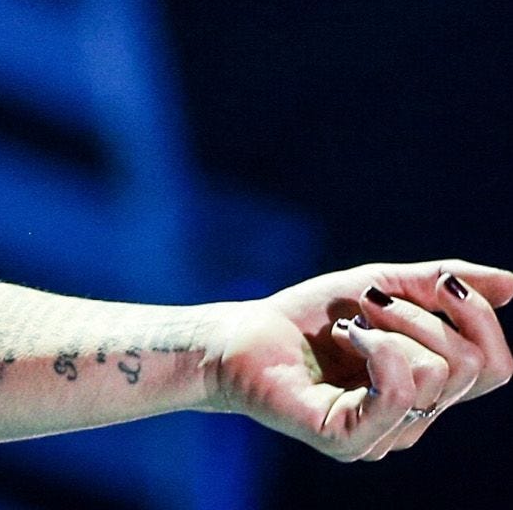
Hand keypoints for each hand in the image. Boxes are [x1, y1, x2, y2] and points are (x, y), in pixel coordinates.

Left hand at [206, 261, 511, 459]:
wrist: (237, 336)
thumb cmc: (307, 318)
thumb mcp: (380, 287)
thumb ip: (440, 286)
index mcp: (431, 389)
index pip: (495, 367)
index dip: (480, 317)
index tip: (440, 282)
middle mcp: (417, 420)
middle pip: (472, 366)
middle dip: (425, 314)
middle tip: (371, 303)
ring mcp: (386, 436)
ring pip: (438, 373)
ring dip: (391, 326)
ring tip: (348, 327)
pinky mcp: (351, 440)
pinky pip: (400, 393)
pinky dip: (378, 347)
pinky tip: (348, 338)